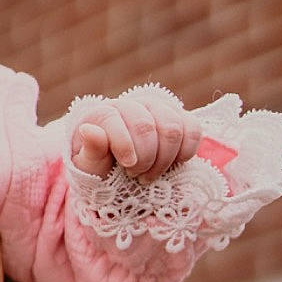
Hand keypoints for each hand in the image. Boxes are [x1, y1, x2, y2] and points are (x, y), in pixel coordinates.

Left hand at [71, 90, 202, 180]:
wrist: (122, 176)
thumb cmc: (101, 172)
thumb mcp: (89, 168)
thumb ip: (90, 151)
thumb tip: (87, 129)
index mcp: (103, 113)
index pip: (112, 119)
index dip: (122, 143)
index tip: (127, 166)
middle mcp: (132, 104)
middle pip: (145, 126)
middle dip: (143, 158)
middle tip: (136, 176)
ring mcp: (158, 109)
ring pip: (172, 128)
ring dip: (163, 159)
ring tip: (149, 175)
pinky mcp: (181, 119)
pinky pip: (193, 130)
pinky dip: (185, 153)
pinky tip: (172, 166)